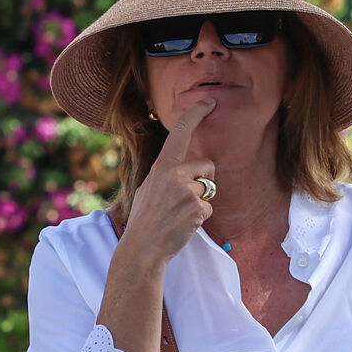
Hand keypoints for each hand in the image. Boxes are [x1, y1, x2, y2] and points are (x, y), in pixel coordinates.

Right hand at [123, 100, 215, 264]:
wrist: (142, 249)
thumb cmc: (143, 221)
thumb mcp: (147, 189)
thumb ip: (166, 175)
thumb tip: (183, 168)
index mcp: (161, 167)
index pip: (180, 133)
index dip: (195, 115)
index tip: (209, 102)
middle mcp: (174, 174)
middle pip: (207, 166)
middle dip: (203, 181)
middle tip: (182, 201)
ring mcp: (187, 191)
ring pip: (210, 188)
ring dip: (201, 201)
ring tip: (179, 214)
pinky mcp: (197, 208)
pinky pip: (209, 208)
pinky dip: (200, 218)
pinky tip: (184, 225)